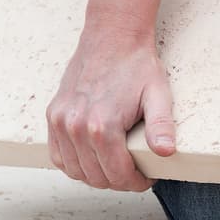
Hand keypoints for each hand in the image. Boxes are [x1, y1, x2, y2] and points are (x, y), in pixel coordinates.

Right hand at [46, 23, 175, 191]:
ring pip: (75, 171)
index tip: (146, 178)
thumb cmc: (135, 65)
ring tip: (114, 167)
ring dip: (96, 176)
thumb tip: (166, 152)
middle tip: (134, 173)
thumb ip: (162, 125)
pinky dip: (73, 164)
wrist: (111, 36)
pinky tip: (91, 160)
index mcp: (102, 125)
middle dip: (118, 181)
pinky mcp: (53, 115)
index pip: (117, 175)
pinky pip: (57, 156)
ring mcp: (61, 121)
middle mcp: (76, 126)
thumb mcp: (158, 94)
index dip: (136, 183)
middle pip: (96, 177)